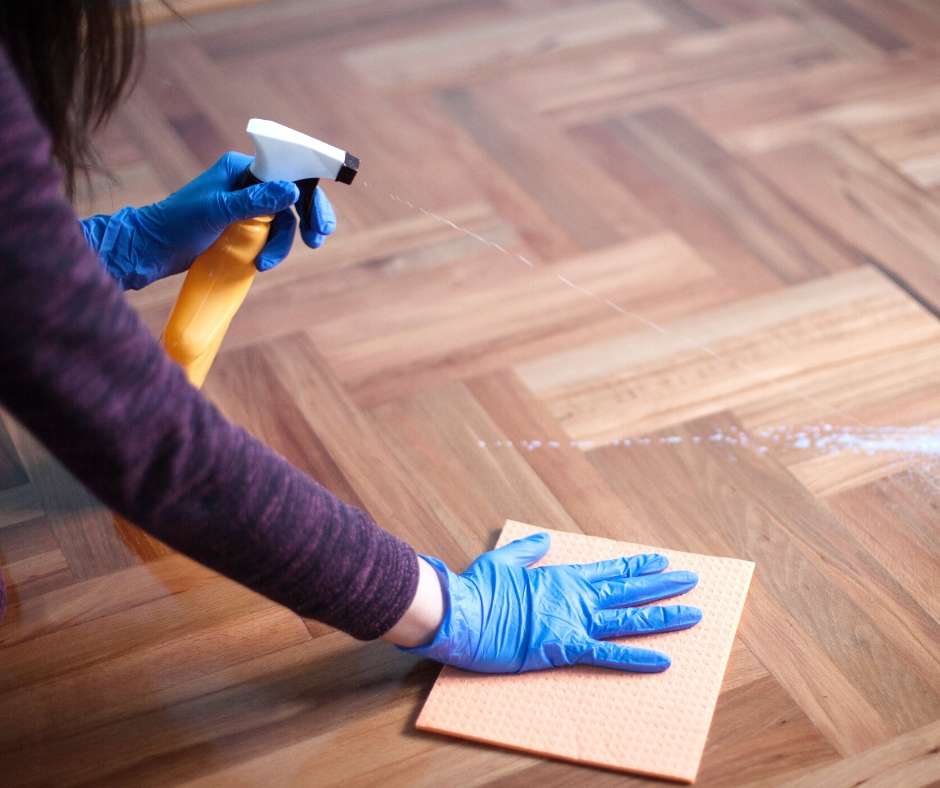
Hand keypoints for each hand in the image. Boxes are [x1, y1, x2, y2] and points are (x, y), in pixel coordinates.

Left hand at [80, 152, 336, 289]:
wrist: (151, 250)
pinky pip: (270, 236)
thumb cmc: (177, 223)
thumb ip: (256, 200)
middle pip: (292, 197)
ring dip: (282, 244)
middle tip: (317, 239)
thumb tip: (294, 189)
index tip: (321, 217)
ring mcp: (246, 207)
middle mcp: (247, 184)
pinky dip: (272, 249)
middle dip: (307, 218)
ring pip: (282, 221)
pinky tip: (262, 263)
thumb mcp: (219, 211)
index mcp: (241, 168)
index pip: (287, 171)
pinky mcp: (242, 228)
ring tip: (267, 263)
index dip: (309, 191)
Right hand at [401, 532, 701, 673]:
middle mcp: (575, 597)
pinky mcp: (564, 647)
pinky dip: (636, 659)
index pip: (609, 570)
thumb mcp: (503, 562)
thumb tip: (545, 539)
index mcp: (562, 577)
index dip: (638, 567)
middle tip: (692, 581)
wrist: (462, 613)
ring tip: (692, 614)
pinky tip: (663, 661)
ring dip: (662, 617)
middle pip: (628, 591)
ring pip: (628, 619)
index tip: (663, 561)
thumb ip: (528, 552)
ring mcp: (573, 621)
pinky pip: (608, 655)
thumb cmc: (477, 590)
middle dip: (663, 586)